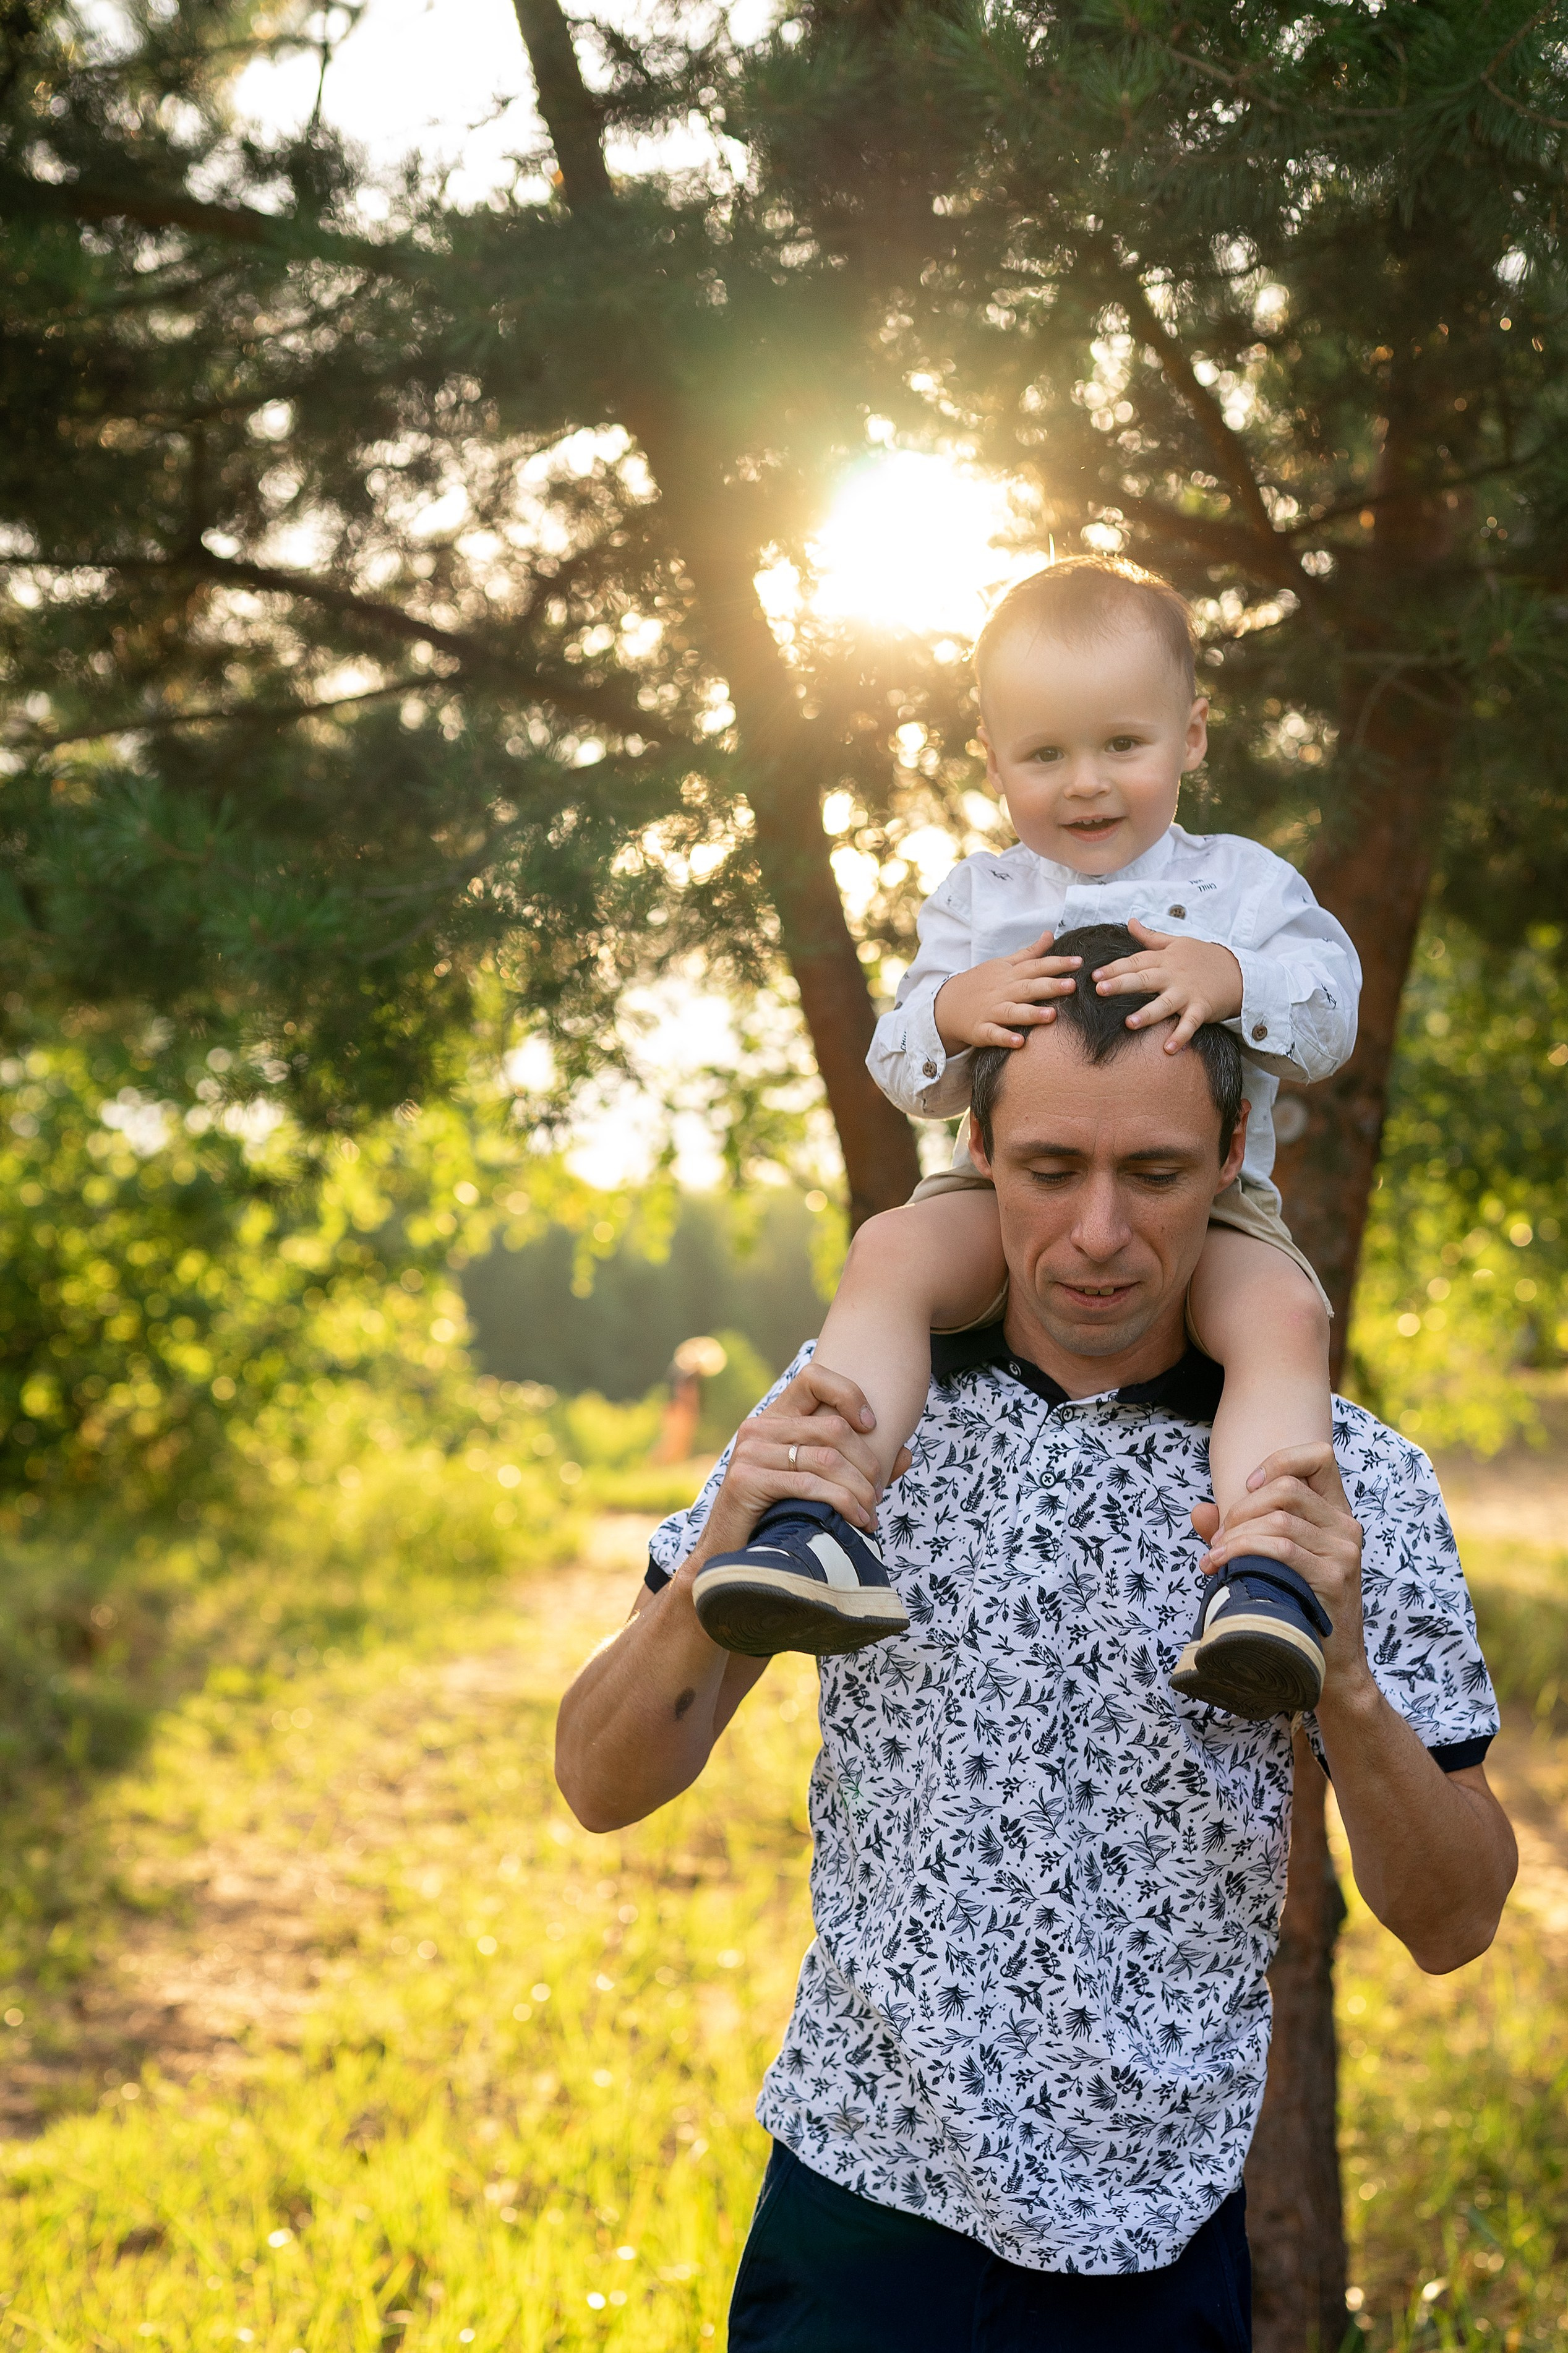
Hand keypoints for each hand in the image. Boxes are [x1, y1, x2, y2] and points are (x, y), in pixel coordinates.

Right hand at [690, 1361, 895, 1558]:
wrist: (732, 1556)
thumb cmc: (779, 1517)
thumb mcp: (819, 1483)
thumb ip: (858, 1467)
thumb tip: (906, 1454)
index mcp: (775, 1419)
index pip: (813, 1377)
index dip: (848, 1393)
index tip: (872, 1425)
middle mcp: (759, 1427)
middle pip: (833, 1427)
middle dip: (867, 1463)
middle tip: (878, 1493)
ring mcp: (750, 1452)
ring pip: (826, 1458)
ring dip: (859, 1489)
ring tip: (871, 1513)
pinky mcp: (746, 1479)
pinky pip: (808, 1485)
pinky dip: (842, 1502)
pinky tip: (857, 1520)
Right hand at [935, 932, 1081, 1051]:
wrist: (946, 1004)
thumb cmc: (981, 983)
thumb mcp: (1003, 964)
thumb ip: (1029, 953)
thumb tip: (1050, 935)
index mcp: (1010, 975)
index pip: (1036, 966)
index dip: (1057, 964)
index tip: (1079, 962)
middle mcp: (1002, 992)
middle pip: (1028, 988)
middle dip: (1049, 986)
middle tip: (1071, 986)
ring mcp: (991, 1011)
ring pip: (1013, 1012)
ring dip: (1031, 1014)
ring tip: (1051, 1016)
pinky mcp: (981, 1030)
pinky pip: (994, 1034)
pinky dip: (1005, 1038)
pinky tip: (1019, 1042)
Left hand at [1092, 917, 1242, 1051]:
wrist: (1239, 970)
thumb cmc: (1203, 957)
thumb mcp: (1177, 942)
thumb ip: (1151, 936)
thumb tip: (1130, 922)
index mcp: (1164, 959)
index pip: (1135, 962)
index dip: (1114, 968)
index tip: (1094, 975)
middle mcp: (1173, 975)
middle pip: (1144, 979)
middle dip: (1122, 984)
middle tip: (1100, 990)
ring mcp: (1187, 992)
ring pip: (1164, 1003)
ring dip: (1148, 1014)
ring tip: (1130, 1023)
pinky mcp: (1202, 1008)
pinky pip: (1190, 1023)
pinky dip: (1181, 1036)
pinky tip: (1168, 1049)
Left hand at [1189, 1441, 1370, 1699]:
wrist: (1329, 1665)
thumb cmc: (1295, 1606)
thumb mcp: (1269, 1561)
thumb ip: (1237, 1532)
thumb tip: (1198, 1511)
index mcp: (1336, 1513)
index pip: (1320, 1456)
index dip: (1280, 1460)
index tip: (1248, 1483)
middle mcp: (1346, 1527)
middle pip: (1286, 1487)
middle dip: (1240, 1508)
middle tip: (1219, 1538)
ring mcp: (1343, 1552)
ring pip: (1278, 1519)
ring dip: (1235, 1535)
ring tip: (1214, 1556)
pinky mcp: (1334, 1578)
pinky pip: (1281, 1549)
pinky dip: (1241, 1551)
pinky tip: (1219, 1565)